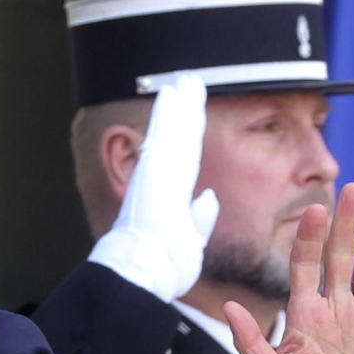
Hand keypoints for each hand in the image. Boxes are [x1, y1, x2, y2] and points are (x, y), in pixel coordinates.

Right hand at [92, 75, 220, 296]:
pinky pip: (164, 134)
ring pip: (173, 131)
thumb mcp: (190, 243)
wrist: (144, 273)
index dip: (190, 135)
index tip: (193, 114)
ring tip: (185, 80)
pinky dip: (167, 113)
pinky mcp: (154, 170)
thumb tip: (209, 196)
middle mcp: (162, 182)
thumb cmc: (162, 267)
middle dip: (185, 110)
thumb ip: (199, 219)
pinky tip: (171, 92)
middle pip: (180, 138)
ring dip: (178, 104)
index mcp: (171, 199)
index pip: (187, 160)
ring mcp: (157, 174)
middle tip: (189, 83)